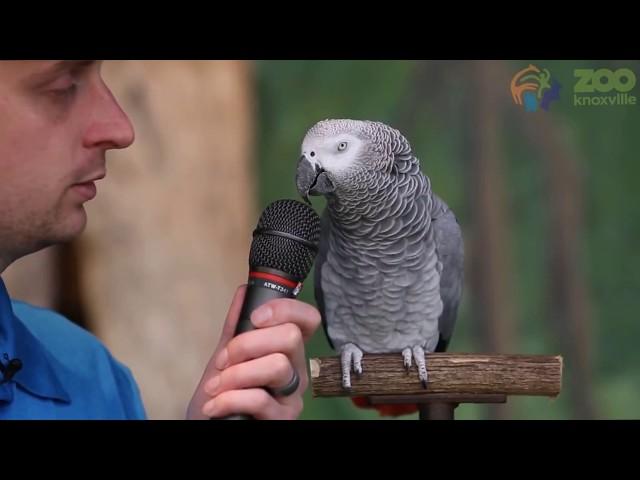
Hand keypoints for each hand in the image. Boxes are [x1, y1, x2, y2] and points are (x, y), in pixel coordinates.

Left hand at [186, 285, 320, 419]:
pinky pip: (259, 399)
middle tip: (224, 360)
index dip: (286, 309)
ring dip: (236, 375)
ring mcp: (292, 396)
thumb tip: (243, 291)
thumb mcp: (226, 356)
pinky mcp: (283, 419)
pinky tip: (214, 406)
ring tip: (215, 387)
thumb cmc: (222, 393)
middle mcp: (296, 370)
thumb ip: (236, 326)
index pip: (308, 319)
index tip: (255, 318)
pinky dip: (229, 399)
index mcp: (286, 350)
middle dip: (247, 344)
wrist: (213, 425)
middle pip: (290, 337)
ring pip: (277, 365)